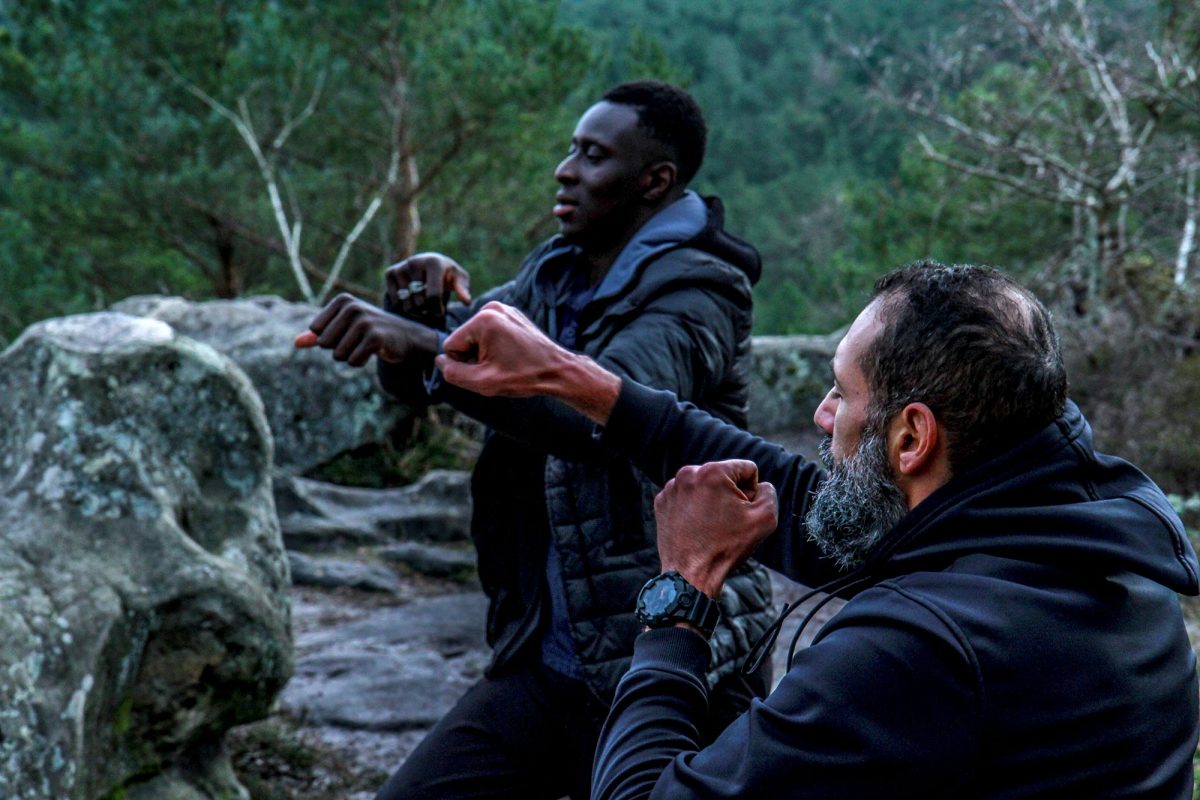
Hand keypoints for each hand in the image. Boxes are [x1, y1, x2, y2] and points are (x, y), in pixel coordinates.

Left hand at [299, 293, 439, 366]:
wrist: (404, 336)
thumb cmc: (369, 331)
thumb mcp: (343, 329)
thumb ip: (318, 335)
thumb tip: (295, 343)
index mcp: (342, 301)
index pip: (316, 330)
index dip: (329, 337)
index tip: (348, 332)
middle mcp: (353, 307)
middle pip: (325, 343)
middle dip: (339, 349)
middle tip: (358, 341)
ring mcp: (365, 322)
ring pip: (338, 354)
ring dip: (350, 356)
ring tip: (365, 346)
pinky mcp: (375, 338)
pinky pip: (353, 361)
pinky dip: (360, 361)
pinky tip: (373, 352)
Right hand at [384, 252, 471, 320]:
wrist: (428, 263)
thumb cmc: (447, 275)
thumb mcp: (459, 280)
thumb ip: (463, 290)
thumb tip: (466, 301)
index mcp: (433, 263)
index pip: (433, 296)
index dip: (437, 310)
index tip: (441, 311)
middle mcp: (414, 262)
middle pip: (419, 303)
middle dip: (427, 311)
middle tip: (430, 307)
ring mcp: (401, 267)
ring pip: (406, 305)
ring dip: (415, 312)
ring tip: (422, 304)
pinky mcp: (389, 273)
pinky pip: (395, 303)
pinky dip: (403, 308)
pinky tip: (411, 300)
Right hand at [435, 302, 621, 422]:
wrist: (558, 371)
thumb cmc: (523, 377)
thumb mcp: (482, 382)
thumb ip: (453, 373)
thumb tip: (440, 361)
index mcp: (484, 319)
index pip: (451, 345)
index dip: (464, 364)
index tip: (488, 369)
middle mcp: (492, 308)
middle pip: (463, 339)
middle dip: (475, 356)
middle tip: (500, 367)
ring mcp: (504, 309)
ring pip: (476, 337)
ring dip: (485, 352)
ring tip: (507, 361)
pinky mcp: (511, 314)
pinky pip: (489, 332)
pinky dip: (495, 345)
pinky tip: (512, 354)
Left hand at [654, 460, 777, 597]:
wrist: (690, 574)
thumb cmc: (727, 547)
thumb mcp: (765, 519)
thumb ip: (769, 493)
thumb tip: (760, 487)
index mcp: (713, 472)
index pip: (747, 469)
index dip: (752, 492)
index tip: (742, 513)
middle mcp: (688, 474)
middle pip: (724, 476)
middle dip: (730, 495)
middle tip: (726, 522)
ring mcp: (671, 488)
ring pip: (704, 486)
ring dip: (712, 501)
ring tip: (710, 526)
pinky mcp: (662, 502)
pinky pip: (687, 497)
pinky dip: (694, 509)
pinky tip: (695, 527)